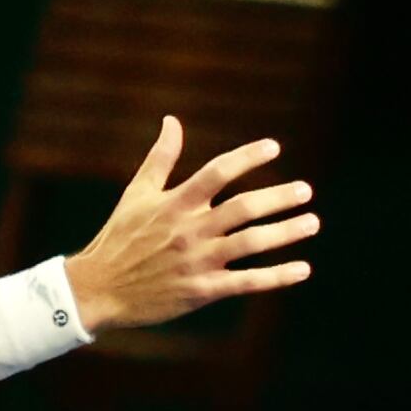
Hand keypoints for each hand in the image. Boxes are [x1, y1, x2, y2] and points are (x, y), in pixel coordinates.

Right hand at [63, 119, 316, 329]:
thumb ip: (161, 157)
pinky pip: (246, 282)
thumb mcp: (137, 193)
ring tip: (312, 222)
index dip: (247, 158)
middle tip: (306, 190)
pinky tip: (303, 269)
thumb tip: (172, 120)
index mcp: (175, 203)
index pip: (217, 172)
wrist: (98, 289)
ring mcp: (197, 261)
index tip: (274, 147)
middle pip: (243, 208)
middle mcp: (189, 230)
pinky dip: (276, 277)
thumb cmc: (119, 237)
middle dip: (277, 198)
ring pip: (250, 243)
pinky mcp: (202, 290)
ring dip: (284, 233)